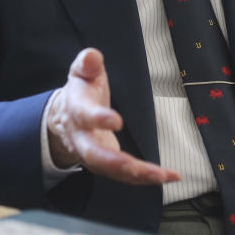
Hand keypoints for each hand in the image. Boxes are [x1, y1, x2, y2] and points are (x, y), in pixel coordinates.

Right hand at [47, 48, 180, 184]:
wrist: (65, 115)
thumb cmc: (81, 90)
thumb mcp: (82, 72)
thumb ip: (88, 63)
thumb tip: (92, 56)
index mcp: (77, 110)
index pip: (85, 116)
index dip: (99, 119)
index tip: (117, 121)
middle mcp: (82, 138)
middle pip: (95, 155)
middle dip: (117, 163)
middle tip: (138, 167)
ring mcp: (93, 154)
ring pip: (112, 170)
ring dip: (137, 175)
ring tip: (163, 175)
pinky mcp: (106, 163)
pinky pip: (124, 174)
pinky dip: (145, 178)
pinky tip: (169, 176)